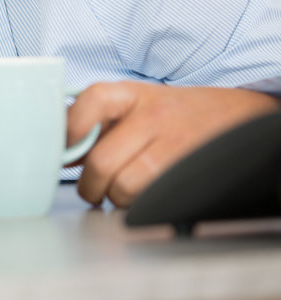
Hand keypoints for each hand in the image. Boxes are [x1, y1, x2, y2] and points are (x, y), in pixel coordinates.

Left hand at [66, 82, 280, 207]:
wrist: (235, 114)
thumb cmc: (173, 112)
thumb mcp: (133, 103)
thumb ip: (95, 123)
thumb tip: (63, 153)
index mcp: (131, 94)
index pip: (92, 101)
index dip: (71, 127)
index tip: (65, 148)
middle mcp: (153, 116)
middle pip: (102, 161)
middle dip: (89, 185)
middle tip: (91, 188)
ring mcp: (173, 144)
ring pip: (123, 187)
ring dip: (115, 198)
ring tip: (119, 191)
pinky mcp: (188, 172)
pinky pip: (149, 199)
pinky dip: (138, 204)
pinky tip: (142, 193)